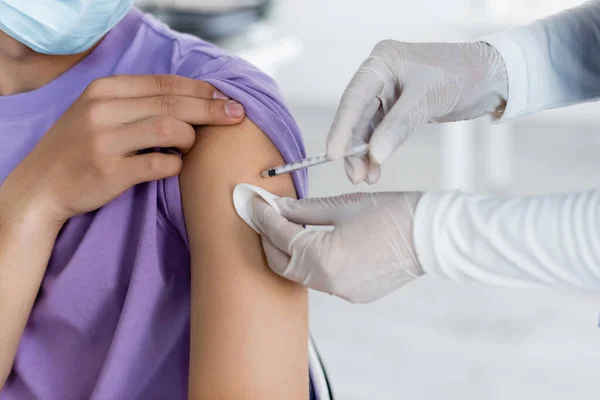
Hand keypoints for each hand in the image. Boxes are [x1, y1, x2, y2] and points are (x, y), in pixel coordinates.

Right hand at [0, 74, 244, 225]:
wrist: (40, 187)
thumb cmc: (79, 148)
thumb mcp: (99, 113)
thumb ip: (138, 103)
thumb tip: (193, 100)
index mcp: (104, 89)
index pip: (165, 83)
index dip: (201, 90)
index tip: (226, 98)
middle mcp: (103, 109)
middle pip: (173, 103)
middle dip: (212, 109)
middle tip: (237, 115)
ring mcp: (104, 140)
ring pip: (170, 129)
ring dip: (191, 138)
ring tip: (191, 146)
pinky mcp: (109, 171)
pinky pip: (160, 163)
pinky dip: (176, 164)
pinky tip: (174, 165)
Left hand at [251, 191, 423, 303]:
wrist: (433, 236)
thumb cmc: (394, 213)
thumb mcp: (344, 206)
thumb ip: (304, 209)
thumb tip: (279, 207)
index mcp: (324, 258)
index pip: (280, 236)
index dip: (263, 216)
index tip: (253, 201)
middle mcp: (329, 283)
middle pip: (282, 263)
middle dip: (267, 239)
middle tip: (262, 215)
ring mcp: (343, 293)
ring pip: (300, 274)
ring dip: (288, 251)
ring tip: (284, 226)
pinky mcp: (355, 294)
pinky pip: (321, 280)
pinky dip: (309, 262)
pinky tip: (310, 243)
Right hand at [327, 40, 507, 183]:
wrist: (491, 77)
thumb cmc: (462, 75)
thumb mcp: (427, 99)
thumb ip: (398, 127)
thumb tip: (374, 155)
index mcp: (381, 62)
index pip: (354, 97)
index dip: (341, 127)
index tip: (335, 154)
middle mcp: (380, 76)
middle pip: (356, 116)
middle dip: (354, 147)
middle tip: (354, 175)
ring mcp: (387, 93)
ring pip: (367, 128)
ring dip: (365, 154)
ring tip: (366, 177)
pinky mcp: (397, 109)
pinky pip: (380, 133)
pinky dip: (378, 151)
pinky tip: (375, 169)